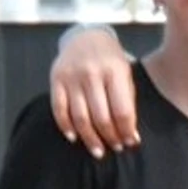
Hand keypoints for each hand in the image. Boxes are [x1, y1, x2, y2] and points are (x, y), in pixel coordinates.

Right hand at [50, 27, 139, 157]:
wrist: (86, 37)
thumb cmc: (110, 61)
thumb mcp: (125, 74)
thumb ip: (127, 102)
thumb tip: (131, 136)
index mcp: (115, 71)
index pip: (122, 110)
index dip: (126, 131)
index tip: (130, 143)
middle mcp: (92, 73)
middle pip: (101, 117)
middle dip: (110, 137)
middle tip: (116, 148)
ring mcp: (72, 77)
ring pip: (80, 118)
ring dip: (90, 138)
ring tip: (98, 150)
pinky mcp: (56, 80)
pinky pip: (59, 110)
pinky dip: (66, 127)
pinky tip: (74, 137)